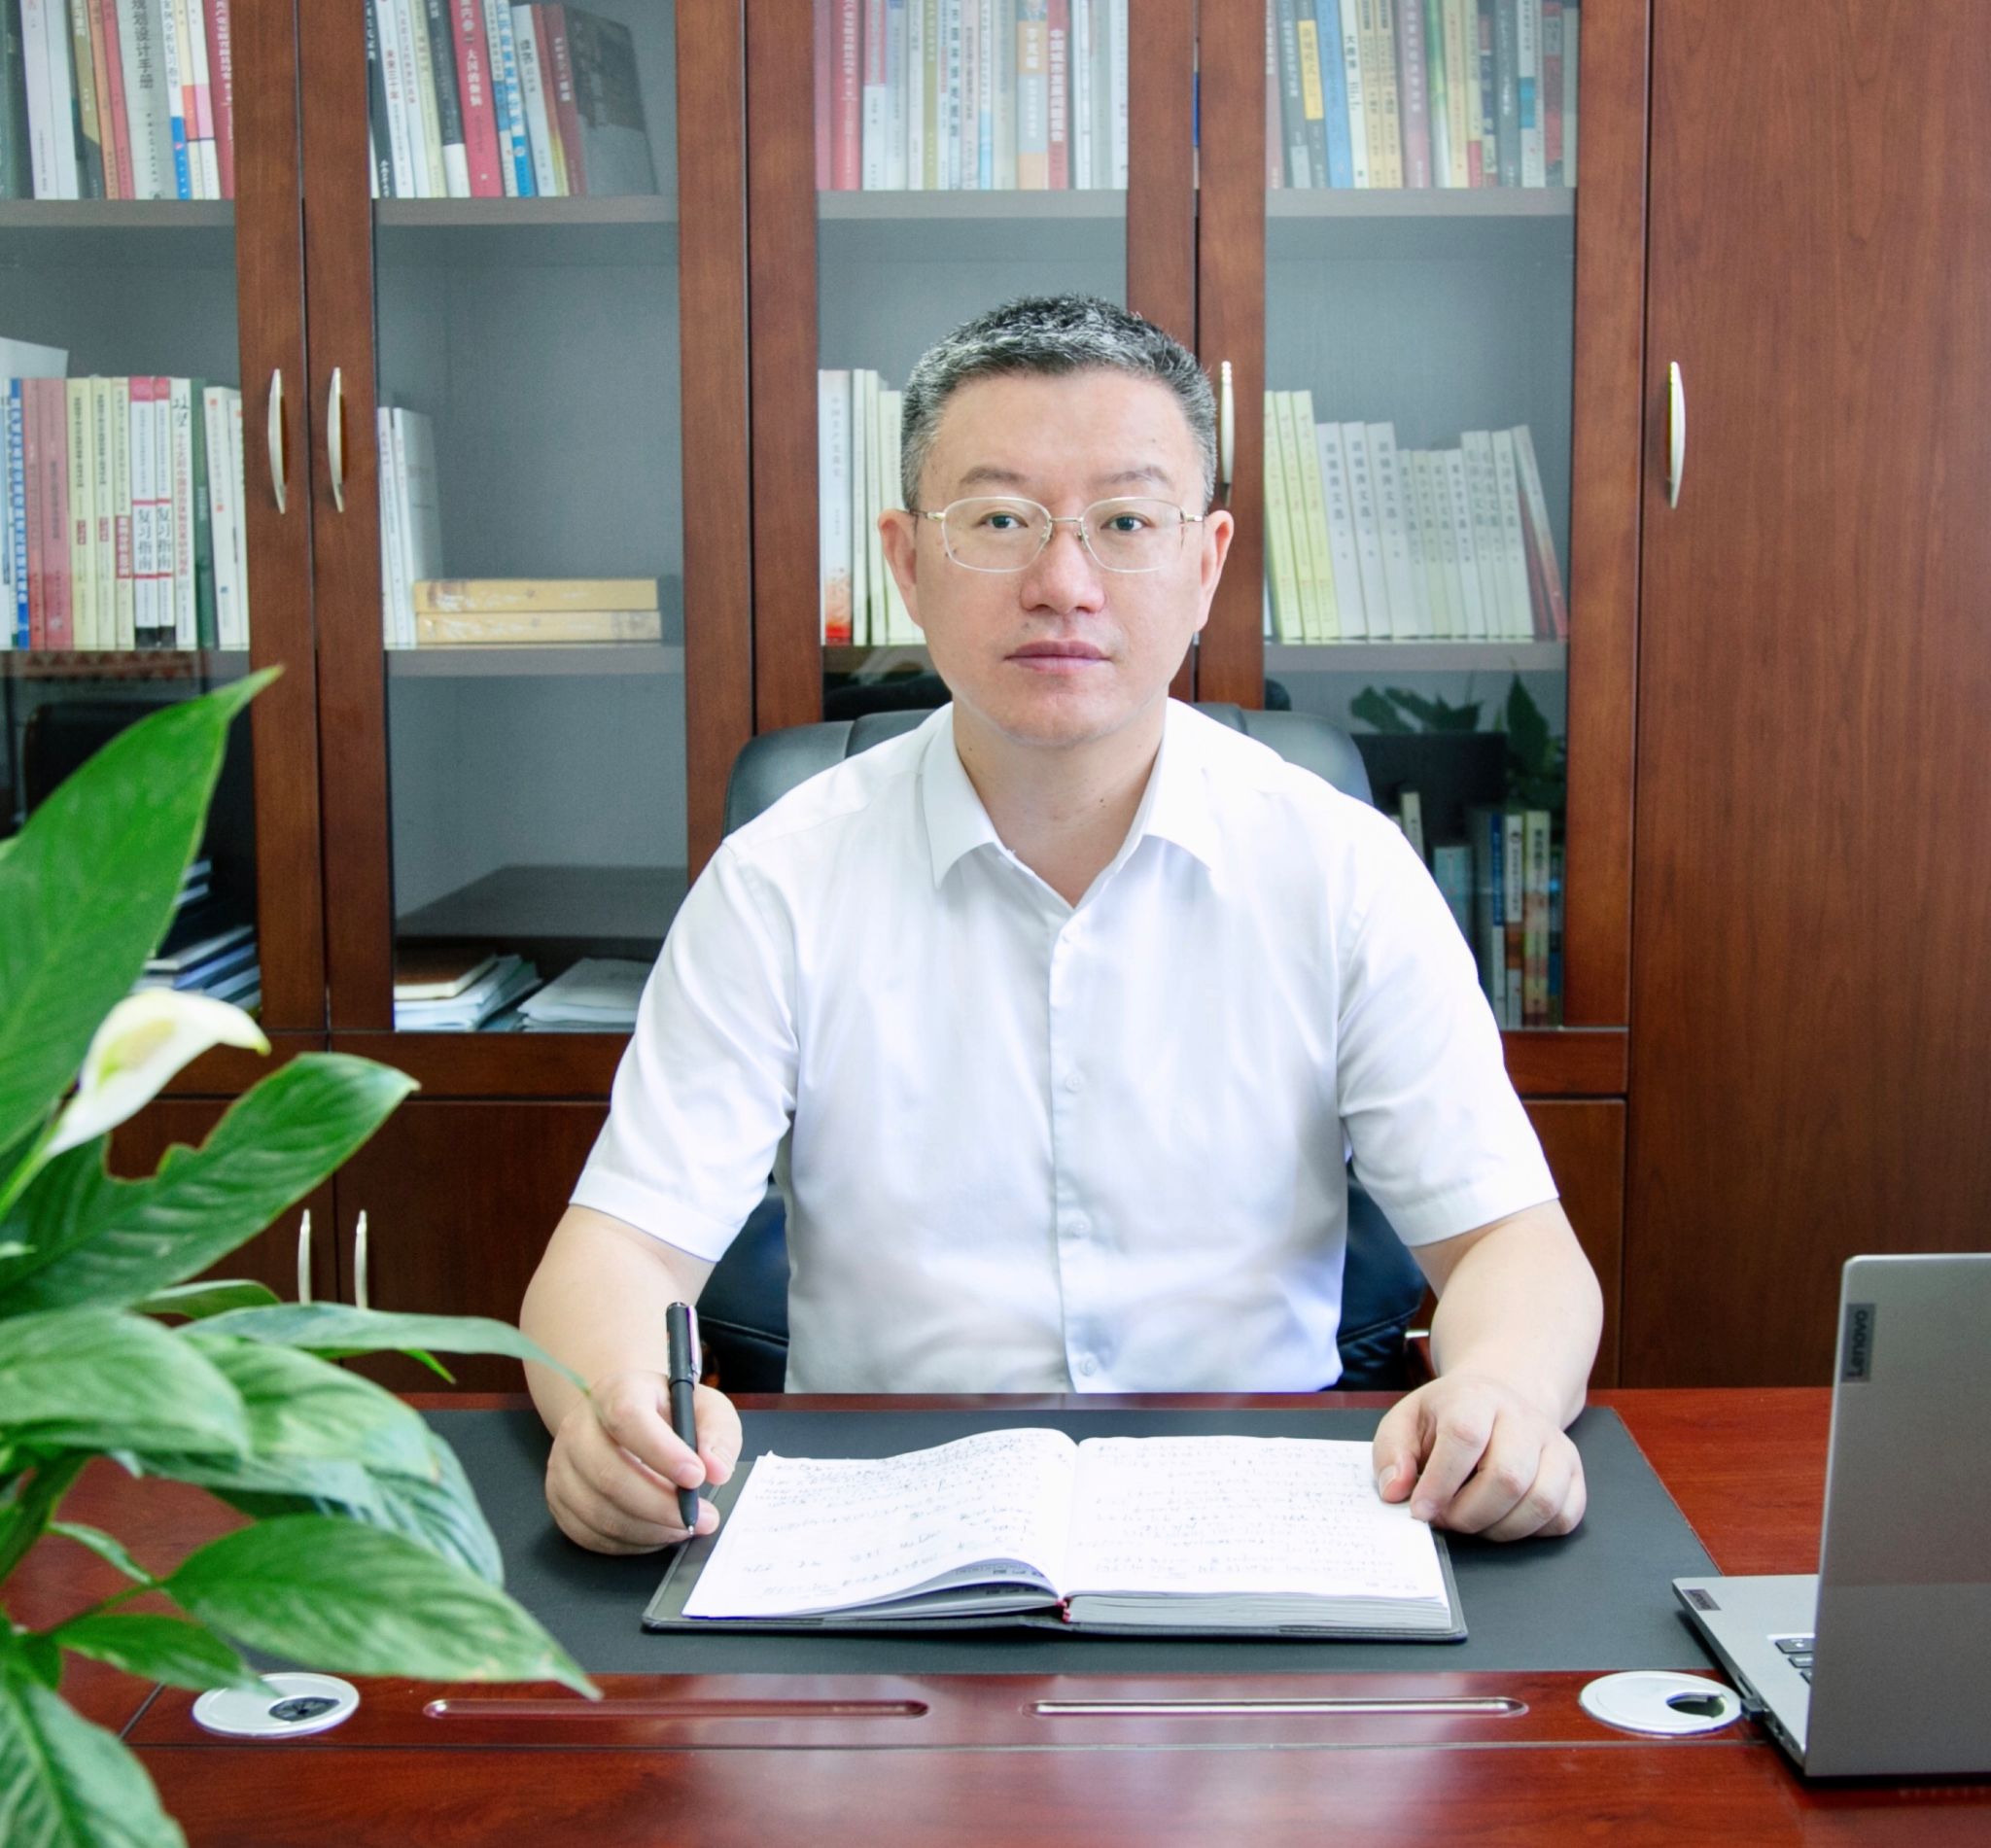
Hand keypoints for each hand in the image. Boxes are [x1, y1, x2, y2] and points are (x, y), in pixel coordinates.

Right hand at [545, 1369, 741, 1555]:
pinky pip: (590, 1534)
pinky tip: (657, 1531)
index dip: (662, 1453)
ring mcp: (562, 1466)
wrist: (625, 1418)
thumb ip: (718, 1433)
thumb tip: (716, 1470)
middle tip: (703, 1517)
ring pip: (599, 1511)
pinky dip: (630, 1542)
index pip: (628, 1419)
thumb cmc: (667, 1413)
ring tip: (685, 1526)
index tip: (697, 1477)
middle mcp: (579, 1427)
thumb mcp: (704, 1407)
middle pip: (609, 1474)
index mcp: (615, 1392)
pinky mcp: (559, 1500)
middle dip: (661, 1505)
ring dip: (649, 1529)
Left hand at [1370, 1371, 1585, 1541]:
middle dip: (1469, 1514)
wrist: (1498, 1400)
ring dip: (1500, 1528)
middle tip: (1446, 1520)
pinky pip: (1565, 1516)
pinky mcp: (1574, 1472)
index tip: (1421, 1511)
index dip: (1441, 1483)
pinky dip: (1533, 1532)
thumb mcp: (1407, 1421)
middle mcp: (1522, 1418)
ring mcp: (1555, 1444)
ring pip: (1541, 1501)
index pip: (1465, 1438)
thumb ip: (1392, 1454)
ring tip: (1472, 1521)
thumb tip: (1396, 1491)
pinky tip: (1504, 1520)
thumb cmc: (1448, 1417)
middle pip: (1507, 1477)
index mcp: (1475, 1398)